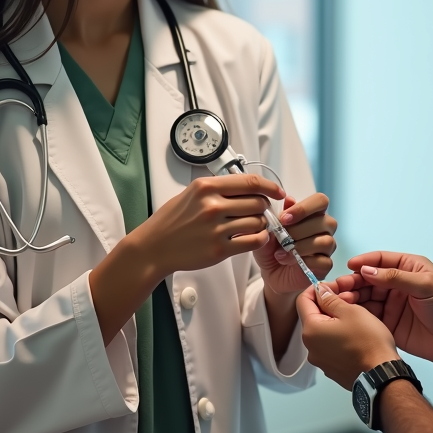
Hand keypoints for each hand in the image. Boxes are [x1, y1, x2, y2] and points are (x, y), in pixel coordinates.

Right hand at [135, 173, 282, 276]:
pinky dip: (259, 239)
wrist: (154, 247)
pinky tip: (254, 237)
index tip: (277, 191)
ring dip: (261, 224)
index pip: (250, 182)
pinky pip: (253, 241)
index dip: (269, 186)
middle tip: (260, 211)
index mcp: (207, 188)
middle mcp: (212, 206)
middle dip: (263, 207)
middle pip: (257, 202)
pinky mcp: (219, 249)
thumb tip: (245, 186)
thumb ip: (217, 188)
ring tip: (254, 225)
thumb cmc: (171, 221)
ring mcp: (216, 228)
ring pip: (258, 222)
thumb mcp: (191, 193)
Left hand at [254, 193, 336, 294]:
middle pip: (325, 221)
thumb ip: (278, 216)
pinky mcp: (326, 265)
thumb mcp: (267, 232)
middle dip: (299, 229)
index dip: (304, 208)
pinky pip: (323, 260)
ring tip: (281, 252)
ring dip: (301, 246)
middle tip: (281, 238)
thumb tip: (289, 199)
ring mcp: (327, 248)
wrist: (271, 274)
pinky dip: (303, 260)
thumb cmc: (271, 249)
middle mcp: (324, 229)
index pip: (321, 201)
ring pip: (325, 241)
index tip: (284, 218)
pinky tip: (287, 261)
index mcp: (312, 214)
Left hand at [296, 283, 398, 389]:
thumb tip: (321, 290)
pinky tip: (356, 335)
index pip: (303, 300)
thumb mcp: (351, 311)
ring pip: (324, 332)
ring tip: (355, 317)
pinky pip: (331, 346)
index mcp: (311, 330)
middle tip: (348, 299)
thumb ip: (331, 299)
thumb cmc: (368, 342)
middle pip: (313, 316)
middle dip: (328, 305)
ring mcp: (321, 360)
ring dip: (335, 321)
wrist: (382, 375)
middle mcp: (310, 348)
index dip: (316, 289)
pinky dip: (339, 337)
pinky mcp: (332, 369)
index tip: (331, 286)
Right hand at [336, 251, 432, 372]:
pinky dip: (357, 314)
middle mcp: (397, 285)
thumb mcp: (425, 285)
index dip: (364, 262)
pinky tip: (346, 315)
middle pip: (369, 280)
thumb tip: (368, 270)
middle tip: (338, 287)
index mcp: (408, 268)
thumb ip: (396, 277)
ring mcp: (392, 304)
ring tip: (338, 302)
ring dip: (352, 298)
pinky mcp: (389, 323)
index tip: (350, 266)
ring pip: (366, 298)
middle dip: (353, 282)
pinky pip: (369, 316)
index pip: (381, 260)